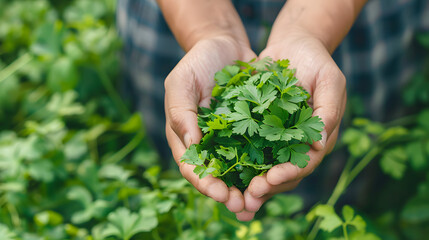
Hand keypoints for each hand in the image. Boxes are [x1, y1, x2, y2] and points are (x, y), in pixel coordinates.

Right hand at [165, 36, 255, 214]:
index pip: (192, 167)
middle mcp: (208, 142)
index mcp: (186, 136)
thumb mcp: (180, 83)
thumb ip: (181, 113)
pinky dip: (267, 162)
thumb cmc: (196, 62)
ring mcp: (230, 137)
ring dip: (249, 185)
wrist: (224, 44)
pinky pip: (259, 148)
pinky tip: (280, 171)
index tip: (222, 194)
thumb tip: (193, 146)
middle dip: (230, 193)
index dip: (206, 184)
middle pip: (217, 175)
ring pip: (240, 167)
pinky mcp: (251, 128)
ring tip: (264, 197)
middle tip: (245, 206)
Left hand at [236, 29, 345, 220]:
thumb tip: (320, 144)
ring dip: (249, 184)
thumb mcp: (330, 80)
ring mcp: (276, 138)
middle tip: (247, 198)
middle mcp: (296, 143)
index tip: (271, 179)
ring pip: (263, 168)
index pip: (305, 162)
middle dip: (266, 187)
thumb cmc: (316, 60)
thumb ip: (329, 111)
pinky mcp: (258, 129)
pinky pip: (246, 149)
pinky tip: (220, 173)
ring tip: (233, 199)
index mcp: (317, 137)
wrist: (293, 45)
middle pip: (282, 173)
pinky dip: (236, 163)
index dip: (289, 173)